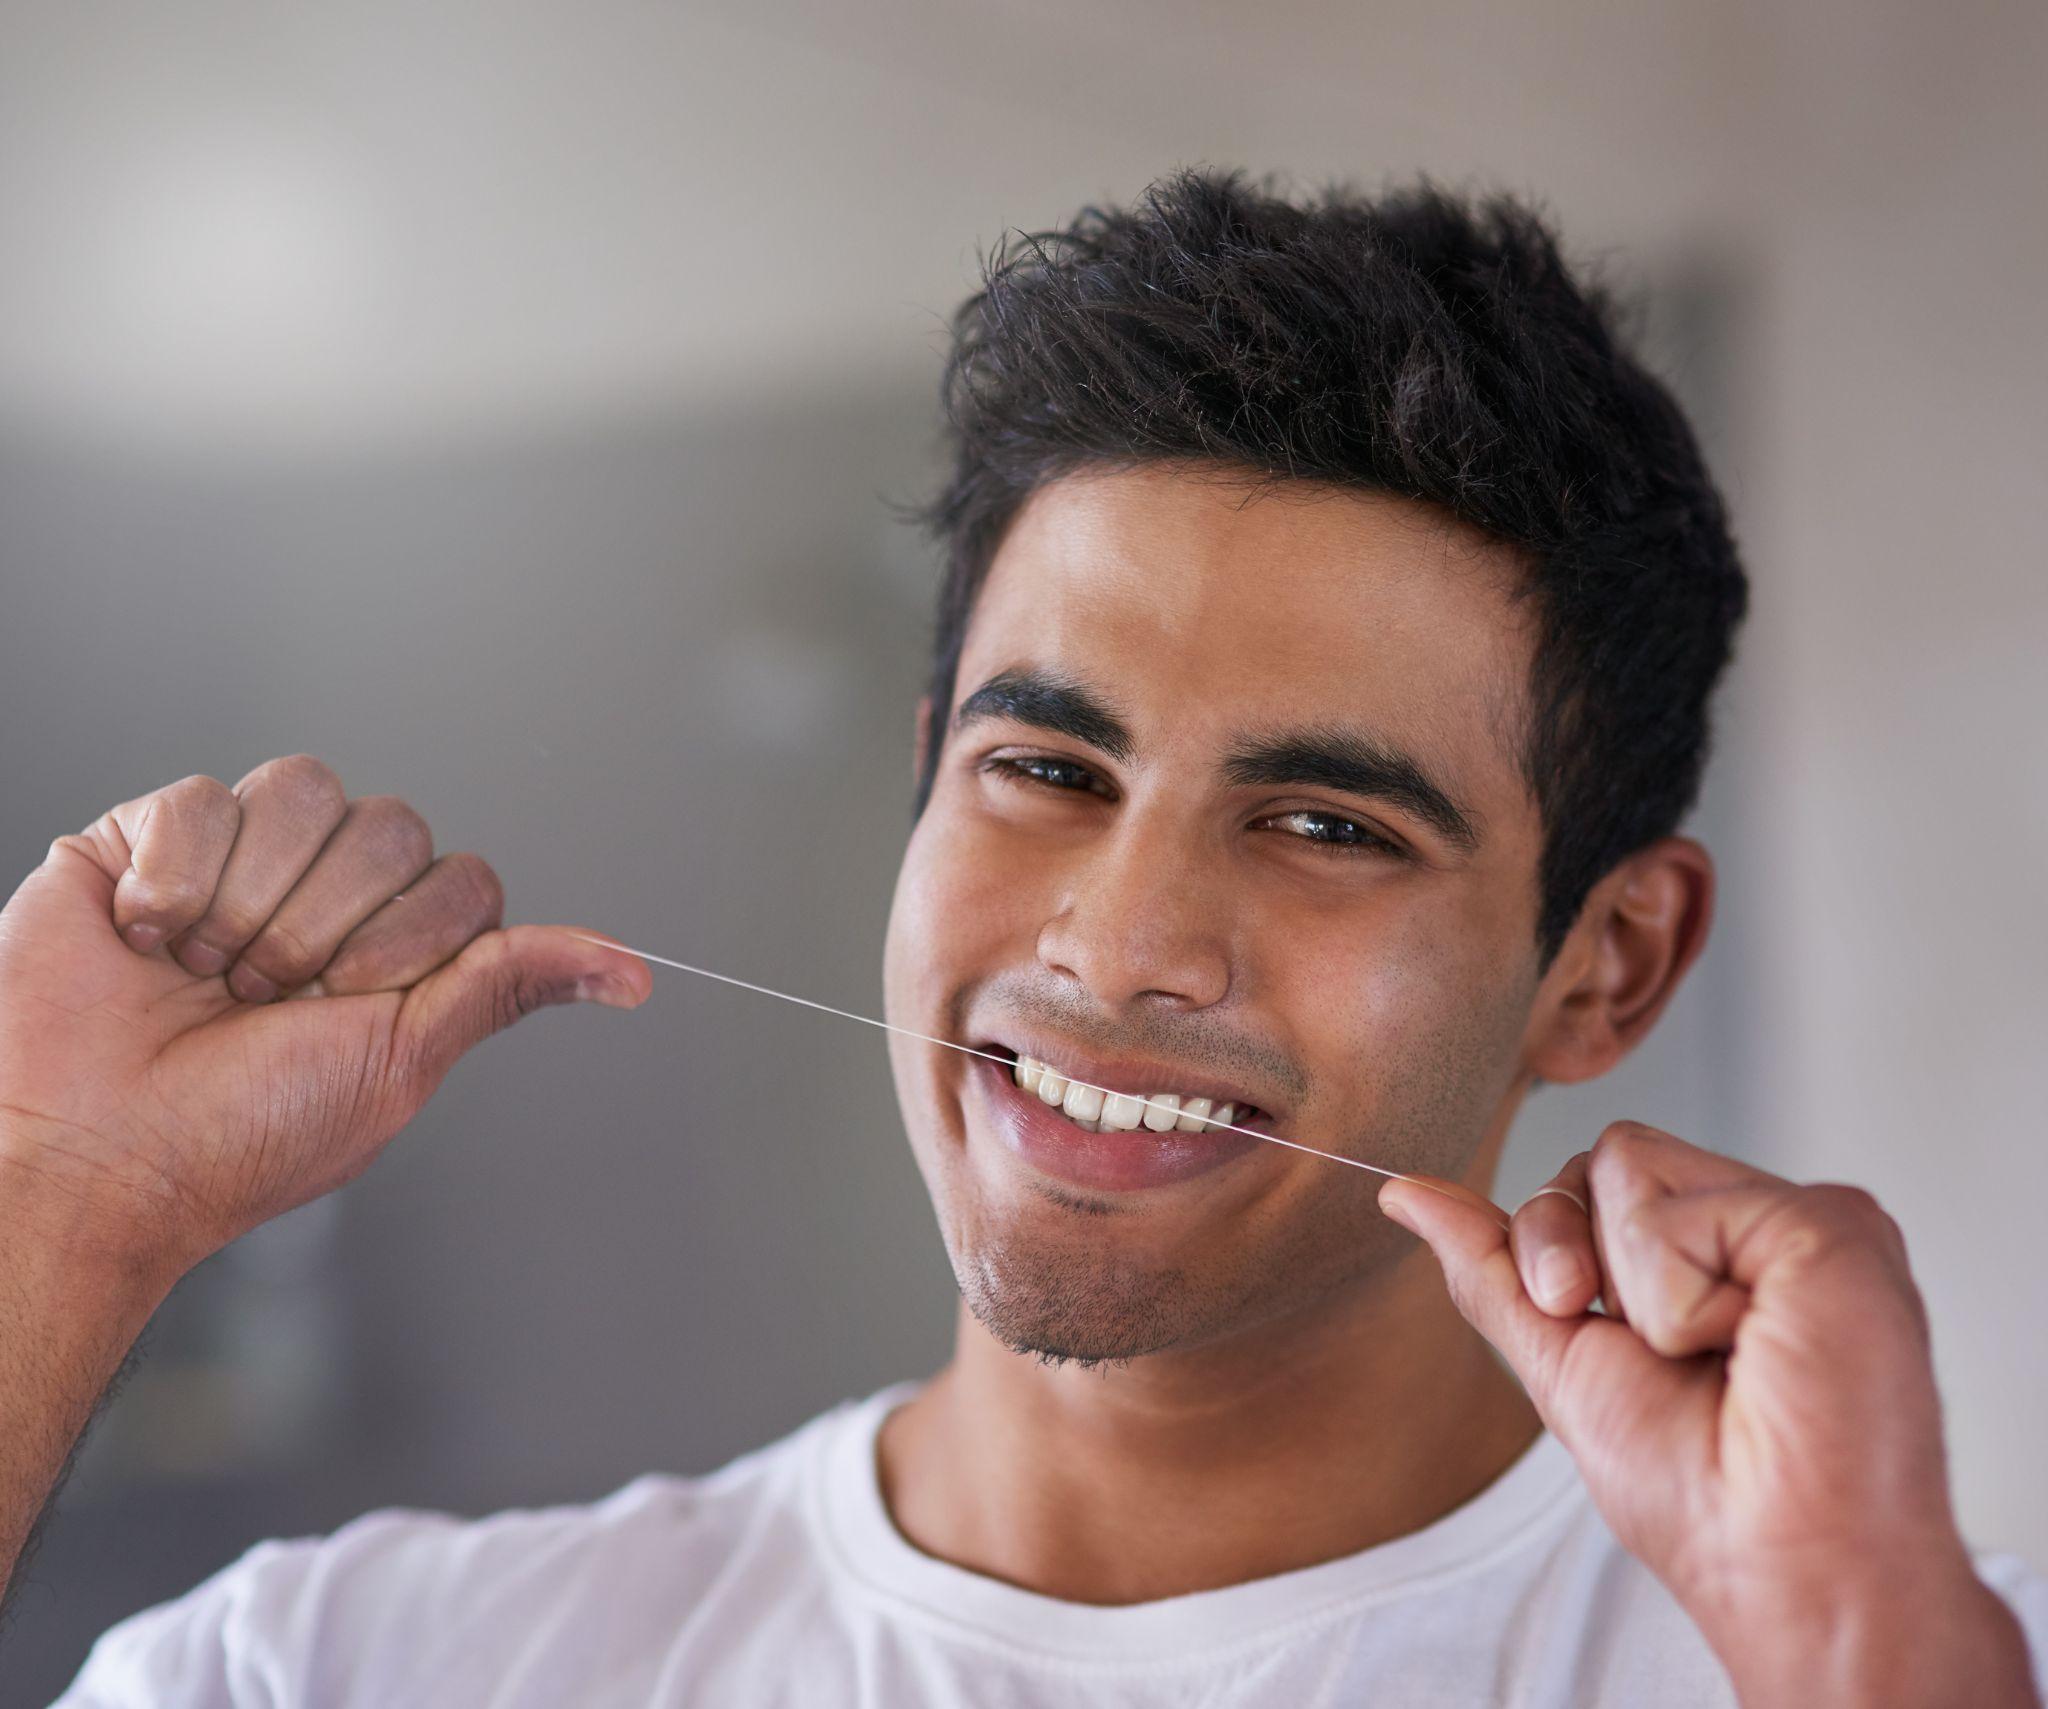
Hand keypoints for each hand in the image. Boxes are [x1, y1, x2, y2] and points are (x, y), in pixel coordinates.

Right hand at [0, 757, 650, 1283]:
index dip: (414, 938)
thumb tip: (635, 975)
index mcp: (391, 950)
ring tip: (205, 973)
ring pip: (308, 791)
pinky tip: (147, 937)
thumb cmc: (238, 1134)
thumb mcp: (400, 1061)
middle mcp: (323, 895)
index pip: (464, 879)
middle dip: (330, 930)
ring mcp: (239, 859)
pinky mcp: (148, 836)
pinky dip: (177, 879)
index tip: (350, 1004)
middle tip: (266, 998)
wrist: (91, 1154)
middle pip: (394, 826)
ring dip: (257, 903)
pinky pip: (206, 797)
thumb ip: (505, 985)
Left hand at [1379, 1124, 2036, 1708]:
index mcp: (1716, 1246)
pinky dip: (1684, 1297)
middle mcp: (1762, 1220)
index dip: (1550, 1241)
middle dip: (1577, 1252)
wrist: (1776, 1561)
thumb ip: (1491, 1266)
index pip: (1596, 1172)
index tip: (1577, 1320)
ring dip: (1637, 1285)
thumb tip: (1402, 1191)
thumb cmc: (1694, 1491)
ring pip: (1630, 1159)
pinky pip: (1687, 1206)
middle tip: (1653, 1350)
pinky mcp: (1834, 1223)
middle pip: (1606, 1154)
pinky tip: (1752, 1345)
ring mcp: (1805, 1214)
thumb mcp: (1561, 1360)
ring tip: (1721, 1354)